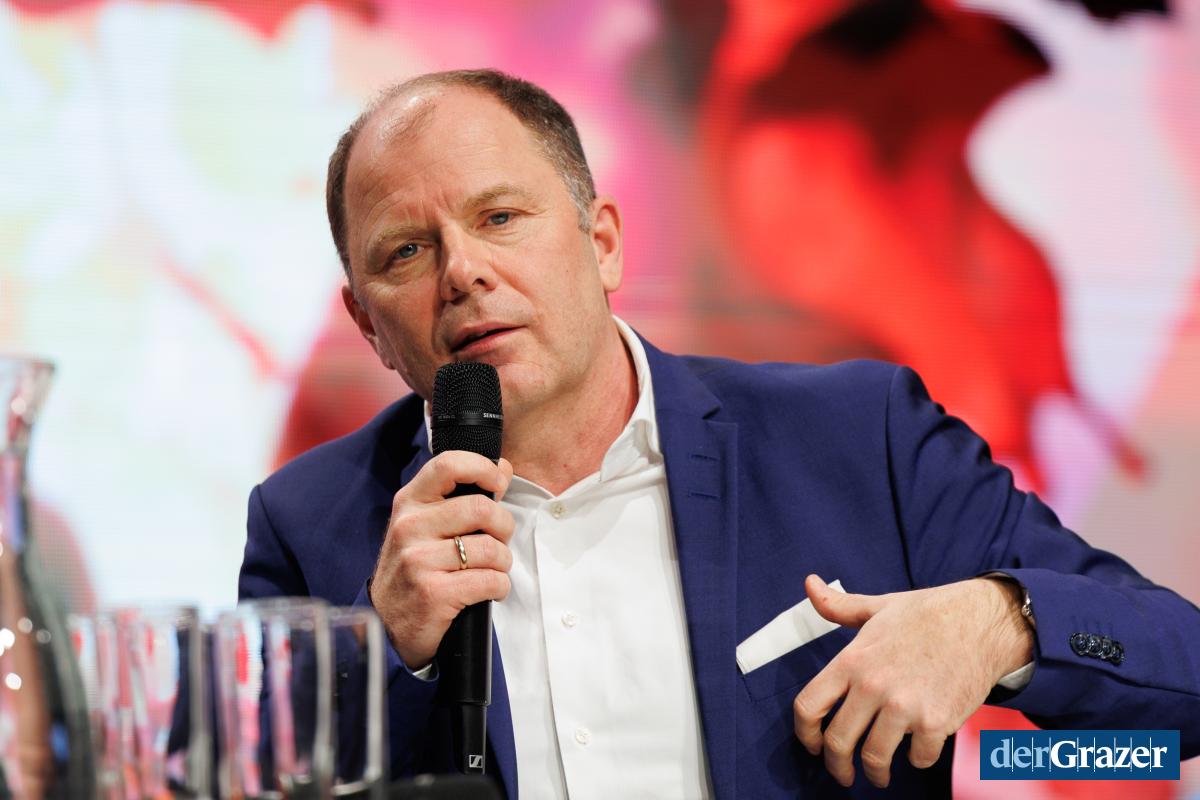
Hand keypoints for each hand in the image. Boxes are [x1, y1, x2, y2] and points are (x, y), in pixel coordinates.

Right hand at [368, 452, 514, 669]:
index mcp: (409, 502)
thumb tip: (503, 468)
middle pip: (481, 509)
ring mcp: (418, 561)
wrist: (387, 625)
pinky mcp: (433, 594)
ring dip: (503, 562)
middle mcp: (409, 527)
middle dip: (503, 527)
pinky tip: (488, 591)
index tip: (498, 483)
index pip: (448, 465)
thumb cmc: (414, 570)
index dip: (483, 468)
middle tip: (497, 542)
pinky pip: (490, 581)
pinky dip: (499, 587)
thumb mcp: (425, 525)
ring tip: (491, 570)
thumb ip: (460, 495)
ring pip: (491, 549)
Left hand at [793, 575, 1031, 788]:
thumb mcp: (877, 607)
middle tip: (843, 773)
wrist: (980, 621)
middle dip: (837, 766)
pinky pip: (918, 758)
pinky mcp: (936, 722)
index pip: (809, 706)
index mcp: (852, 660)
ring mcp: (904, 707)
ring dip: (874, 773)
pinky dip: (917, 760)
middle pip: (838, 741)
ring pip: (874, 757)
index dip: (804, 733)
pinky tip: (917, 751)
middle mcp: (873, 686)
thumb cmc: (927, 613)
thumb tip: (809, 583)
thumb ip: (839, 606)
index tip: (813, 745)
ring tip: (877, 775)